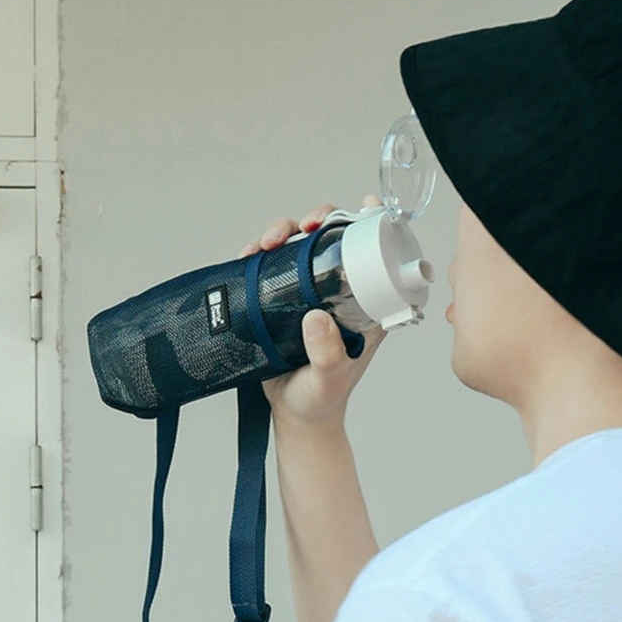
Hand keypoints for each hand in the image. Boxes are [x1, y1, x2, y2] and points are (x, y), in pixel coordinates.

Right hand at [239, 194, 387, 432]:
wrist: (294, 415)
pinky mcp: (278, 299)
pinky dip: (257, 254)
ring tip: (264, 243)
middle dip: (318, 220)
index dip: (372, 224)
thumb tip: (316, 317)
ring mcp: (306, 293)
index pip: (374, 253)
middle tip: (305, 227)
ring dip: (281, 232)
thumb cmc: (323, 398)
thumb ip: (328, 353)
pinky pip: (268, 267)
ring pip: (297, 247)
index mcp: (364, 304)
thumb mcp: (331, 377)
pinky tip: (247, 255)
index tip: (365, 206)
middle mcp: (337, 292)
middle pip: (331, 238)